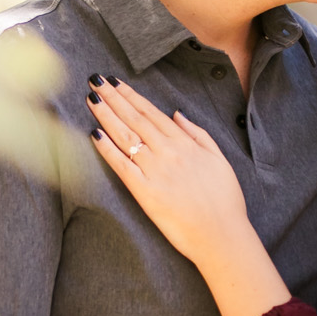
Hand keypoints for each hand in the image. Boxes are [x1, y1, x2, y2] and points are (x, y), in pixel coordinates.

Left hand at [85, 75, 250, 265]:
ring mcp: (155, 171)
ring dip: (106, 115)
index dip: (131, 96)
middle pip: (134, 119)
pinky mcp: (145, 192)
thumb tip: (177, 113)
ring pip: (125, 136)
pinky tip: (93, 133)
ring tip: (92, 98)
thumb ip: (197, 134)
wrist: (222, 235)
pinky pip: (121, 165)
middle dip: (113, 97)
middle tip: (95, 80)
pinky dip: (106, 148)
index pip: (151, 113)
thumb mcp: (218, 159)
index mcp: (185, 143)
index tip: (116, 82)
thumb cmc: (224, 200)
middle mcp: (167, 152)